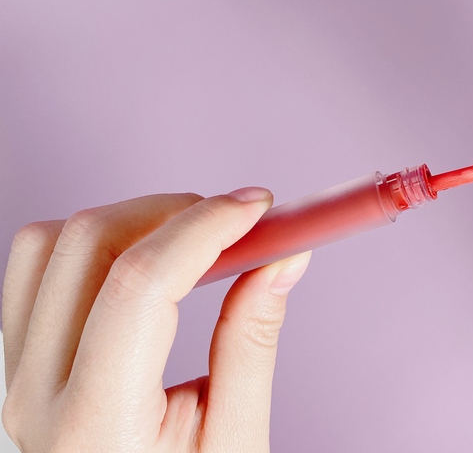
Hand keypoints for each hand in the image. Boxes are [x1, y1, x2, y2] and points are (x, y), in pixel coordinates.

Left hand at [2, 189, 310, 451]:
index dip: (206, 226)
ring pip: (50, 243)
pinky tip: (138, 265)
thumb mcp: (233, 440)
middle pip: (89, 244)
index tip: (256, 207)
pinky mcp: (13, 363)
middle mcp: (35, 394)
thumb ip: (253, 341)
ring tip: (186, 245)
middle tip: (233, 224)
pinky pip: (33, 269)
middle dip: (174, 212)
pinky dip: (89, 244)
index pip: (142, 285)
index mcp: (97, 423)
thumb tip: (282, 258)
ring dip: (128, 221)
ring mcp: (12, 376)